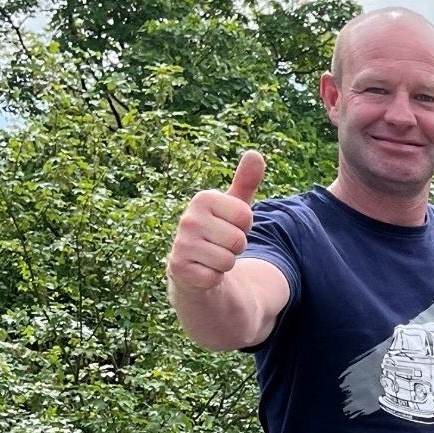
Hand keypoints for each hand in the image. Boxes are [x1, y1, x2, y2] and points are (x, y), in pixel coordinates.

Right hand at [167, 151, 266, 293]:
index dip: (244, 227)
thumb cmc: (218, 232)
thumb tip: (255, 154)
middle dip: (236, 248)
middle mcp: (187, 218)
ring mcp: (181, 243)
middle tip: (221, 246)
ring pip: (228, 260)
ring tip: (212, 258)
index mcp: (202, 199)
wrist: (195, 268)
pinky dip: (214, 278)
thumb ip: (246, 182)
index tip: (230, 227)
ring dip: (225, 264)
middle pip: (238, 240)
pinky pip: (215, 277)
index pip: (245, 216)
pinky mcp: (178, 269)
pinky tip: (203, 271)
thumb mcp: (234, 208)